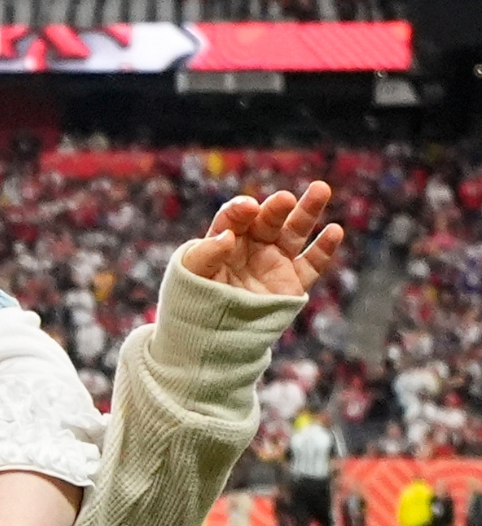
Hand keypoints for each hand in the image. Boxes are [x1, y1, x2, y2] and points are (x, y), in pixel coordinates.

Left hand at [182, 182, 343, 296]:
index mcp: (225, 239)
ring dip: (307, 212)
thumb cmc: (193, 299)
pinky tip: (334, 231)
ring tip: (320, 189)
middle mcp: (253, 246)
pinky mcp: (291, 284)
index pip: (235, 217)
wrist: (210, 336)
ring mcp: (274, 263)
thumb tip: (228, 236)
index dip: (241, 210)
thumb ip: (206, 254)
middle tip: (284, 199)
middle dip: (277, 208)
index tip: (248, 208)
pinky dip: (323, 249)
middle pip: (268, 220)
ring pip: (294, 233)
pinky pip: (311, 264)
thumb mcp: (191, 274)